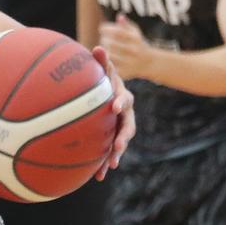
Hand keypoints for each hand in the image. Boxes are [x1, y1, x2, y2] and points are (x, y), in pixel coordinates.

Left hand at [91, 46, 134, 180]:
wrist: (98, 91)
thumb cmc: (99, 79)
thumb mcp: (101, 70)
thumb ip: (101, 61)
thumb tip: (99, 47)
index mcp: (122, 97)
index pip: (125, 99)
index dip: (121, 102)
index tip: (114, 107)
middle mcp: (123, 114)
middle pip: (128, 125)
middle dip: (124, 136)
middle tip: (119, 145)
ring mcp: (117, 127)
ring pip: (120, 141)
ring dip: (116, 153)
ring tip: (112, 164)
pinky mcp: (109, 138)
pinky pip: (108, 152)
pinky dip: (103, 163)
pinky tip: (98, 177)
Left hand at [98, 13, 150, 79]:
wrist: (149, 63)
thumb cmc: (138, 44)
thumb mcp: (135, 32)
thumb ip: (126, 25)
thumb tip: (120, 16)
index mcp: (135, 38)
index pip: (116, 31)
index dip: (106, 29)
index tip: (102, 29)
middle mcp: (133, 50)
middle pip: (110, 42)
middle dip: (104, 39)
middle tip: (103, 40)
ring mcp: (129, 62)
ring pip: (108, 54)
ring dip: (104, 50)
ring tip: (104, 48)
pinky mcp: (124, 72)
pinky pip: (110, 66)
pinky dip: (106, 61)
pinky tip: (106, 57)